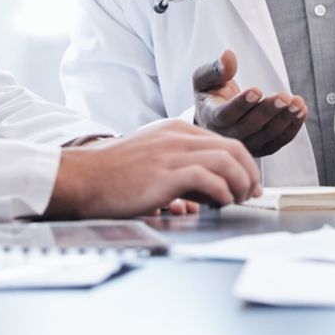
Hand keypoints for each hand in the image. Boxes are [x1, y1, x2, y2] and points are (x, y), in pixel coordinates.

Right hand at [45, 118, 260, 217]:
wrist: (82, 177)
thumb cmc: (113, 175)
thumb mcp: (153, 161)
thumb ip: (181, 169)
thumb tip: (209, 191)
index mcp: (176, 131)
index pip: (224, 141)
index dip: (243, 163)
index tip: (248, 182)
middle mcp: (178, 137)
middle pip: (232, 147)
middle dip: (249, 172)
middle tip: (251, 193)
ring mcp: (172, 153)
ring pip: (226, 159)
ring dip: (240, 183)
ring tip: (238, 200)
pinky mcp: (166, 173)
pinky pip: (209, 178)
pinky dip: (222, 191)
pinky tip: (221, 203)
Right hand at [192, 49, 307, 157]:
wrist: (216, 116)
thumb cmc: (211, 94)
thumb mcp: (205, 79)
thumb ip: (215, 69)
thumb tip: (228, 56)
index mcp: (211, 118)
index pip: (226, 114)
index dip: (241, 104)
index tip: (256, 90)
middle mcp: (228, 136)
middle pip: (250, 127)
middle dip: (268, 111)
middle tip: (283, 97)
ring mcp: (246, 144)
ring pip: (267, 136)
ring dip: (285, 120)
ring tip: (297, 103)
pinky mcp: (262, 148)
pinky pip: (279, 141)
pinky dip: (293, 128)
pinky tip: (301, 111)